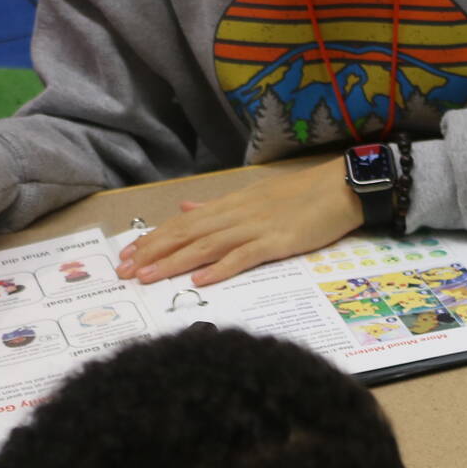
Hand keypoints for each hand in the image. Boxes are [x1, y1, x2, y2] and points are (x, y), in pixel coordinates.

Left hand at [117, 157, 362, 285]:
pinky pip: (244, 256)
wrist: (342, 188)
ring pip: (206, 245)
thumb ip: (220, 206)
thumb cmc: (305, 196)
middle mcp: (237, 214)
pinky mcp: (278, 242)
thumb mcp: (257, 196)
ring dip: (175, 262)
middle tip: (124, 272)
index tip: (128, 255)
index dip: (154, 239)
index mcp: (231, 205)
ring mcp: (257, 228)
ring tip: (148, 278)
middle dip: (153, 253)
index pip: (183, 222)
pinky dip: (220, 267)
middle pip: (187, 233)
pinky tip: (200, 279)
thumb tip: (187, 206)